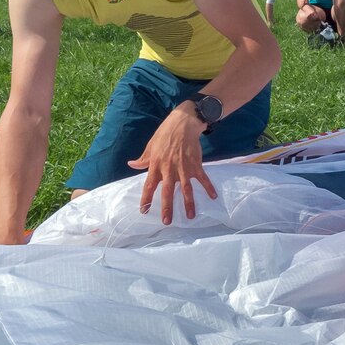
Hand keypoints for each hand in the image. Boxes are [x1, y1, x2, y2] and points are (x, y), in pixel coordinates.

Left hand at [129, 105, 217, 222]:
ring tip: (190, 216)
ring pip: (186, 189)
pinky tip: (213, 197)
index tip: (144, 211)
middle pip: (167, 191)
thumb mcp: (151, 146)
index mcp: (156, 165)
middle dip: (167, 207)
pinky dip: (208, 187)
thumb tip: (131, 165)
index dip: (146, 199)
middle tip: (167, 221)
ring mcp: (183, 167)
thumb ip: (143, 159)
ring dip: (188, 203)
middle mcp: (169, 168)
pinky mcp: (195, 164)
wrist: (183, 123)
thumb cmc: (165, 134)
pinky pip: (202, 178)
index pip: (149, 185)